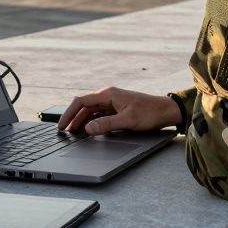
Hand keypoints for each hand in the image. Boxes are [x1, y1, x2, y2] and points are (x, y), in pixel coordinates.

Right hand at [57, 86, 179, 135]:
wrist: (166, 111)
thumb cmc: (149, 113)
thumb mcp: (127, 121)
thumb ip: (106, 124)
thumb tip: (87, 128)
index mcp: (108, 94)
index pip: (80, 102)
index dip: (69, 114)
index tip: (61, 125)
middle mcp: (107, 96)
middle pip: (83, 106)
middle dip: (73, 119)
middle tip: (64, 132)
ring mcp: (111, 102)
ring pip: (90, 111)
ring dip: (81, 121)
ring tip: (73, 133)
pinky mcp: (116, 108)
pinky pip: (98, 114)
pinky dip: (91, 121)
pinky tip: (88, 130)